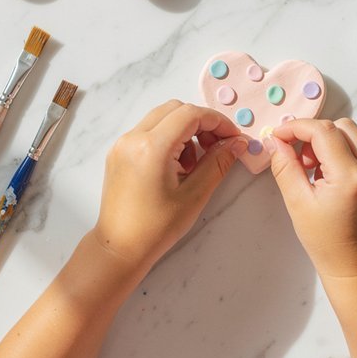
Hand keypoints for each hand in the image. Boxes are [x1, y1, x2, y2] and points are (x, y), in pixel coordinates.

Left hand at [93, 100, 247, 274]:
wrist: (119, 248)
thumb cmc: (156, 227)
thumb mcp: (195, 195)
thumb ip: (218, 162)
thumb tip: (238, 143)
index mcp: (151, 147)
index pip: (190, 114)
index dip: (217, 122)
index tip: (233, 139)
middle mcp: (132, 138)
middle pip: (175, 109)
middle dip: (201, 123)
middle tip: (217, 148)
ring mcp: (122, 143)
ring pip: (161, 117)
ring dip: (184, 130)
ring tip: (194, 164)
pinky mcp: (118, 152)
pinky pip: (148, 131)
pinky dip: (168, 138)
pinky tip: (176, 166)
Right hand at [266, 118, 356, 278]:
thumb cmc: (325, 241)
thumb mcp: (298, 204)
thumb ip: (285, 167)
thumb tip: (276, 140)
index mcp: (349, 178)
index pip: (323, 131)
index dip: (297, 127)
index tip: (281, 135)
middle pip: (342, 126)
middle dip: (316, 134)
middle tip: (303, 159)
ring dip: (334, 139)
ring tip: (320, 166)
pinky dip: (350, 148)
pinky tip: (337, 169)